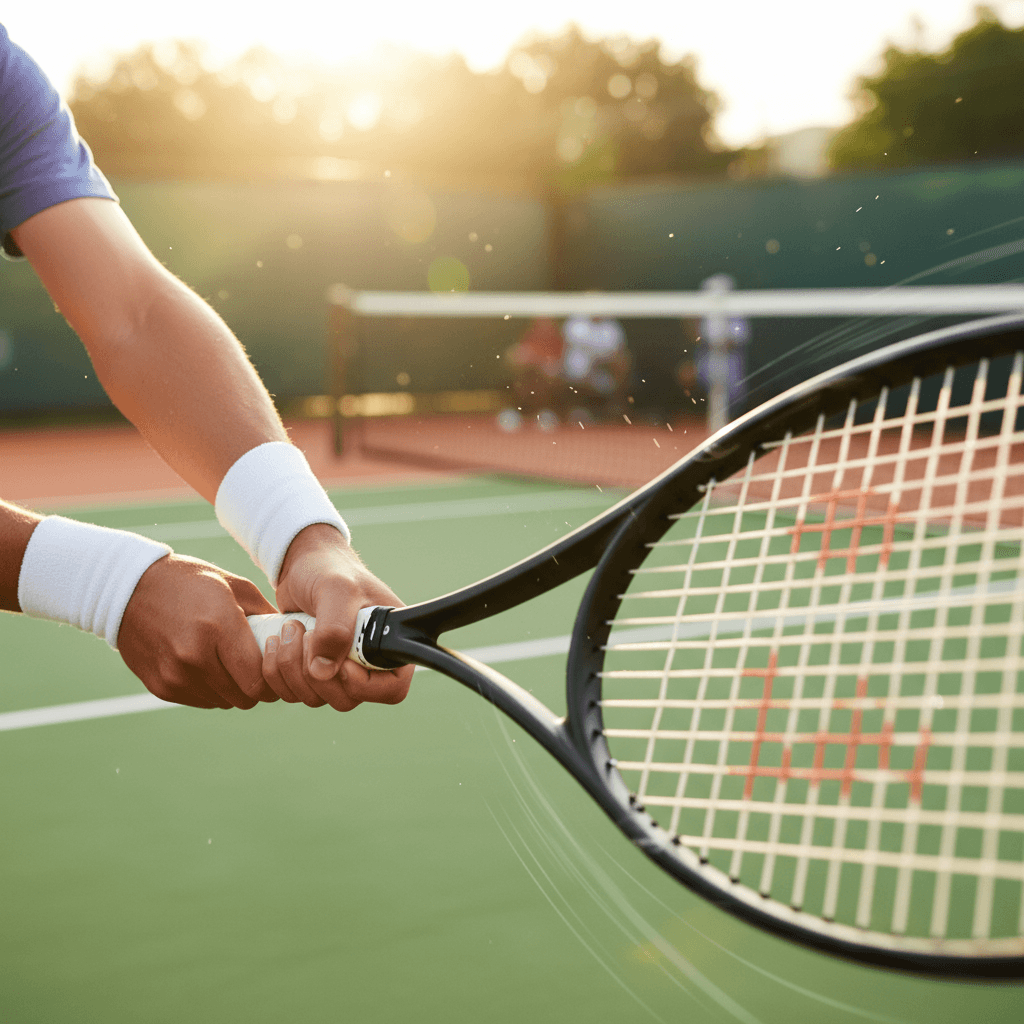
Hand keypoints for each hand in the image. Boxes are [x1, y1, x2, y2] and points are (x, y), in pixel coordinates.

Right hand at [118, 553, 277, 708]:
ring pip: (224, 701)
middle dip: (256, 685)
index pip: (259, 679)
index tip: (275, 667)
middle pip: (245, 696)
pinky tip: (207, 666)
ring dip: (233, 689)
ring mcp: (175, 675)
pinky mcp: (161, 687)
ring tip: (231, 664)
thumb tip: (294, 639)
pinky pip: (201, 701)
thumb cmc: (190, 582)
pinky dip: (210, 690)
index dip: (273, 678)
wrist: (128, 588)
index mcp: (218, 627)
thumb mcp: (234, 586)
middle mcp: (194, 656)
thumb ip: (266, 615)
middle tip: (256, 667)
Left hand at [263, 523, 412, 711]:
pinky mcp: (311, 670)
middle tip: (306, 635)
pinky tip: (277, 640)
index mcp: (390, 644)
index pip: (392, 689)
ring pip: (316, 698)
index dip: (364, 685)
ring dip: (293, 669)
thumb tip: (323, 672)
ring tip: (291, 629)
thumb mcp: (336, 590)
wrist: (302, 565)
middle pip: (347, 700)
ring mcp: (339, 669)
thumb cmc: (329, 570)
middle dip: (317, 674)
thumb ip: (334, 629)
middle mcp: (368, 663)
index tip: (340, 661)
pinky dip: (277, 672)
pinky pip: (293, 691)